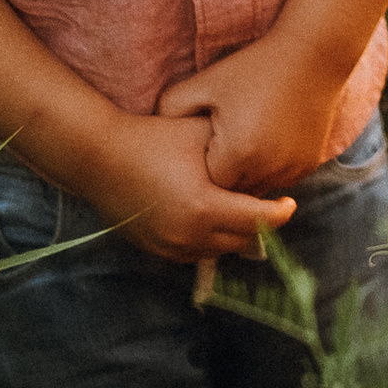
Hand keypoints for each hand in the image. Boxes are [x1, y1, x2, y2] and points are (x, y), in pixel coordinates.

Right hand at [79, 111, 298, 261]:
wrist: (99, 157)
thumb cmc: (152, 139)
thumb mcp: (199, 134)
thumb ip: (235, 148)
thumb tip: (266, 160)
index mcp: (204, 207)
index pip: (258, 220)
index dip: (279, 212)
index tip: (289, 202)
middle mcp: (189, 235)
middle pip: (242, 241)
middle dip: (259, 225)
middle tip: (267, 205)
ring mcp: (170, 247)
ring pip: (220, 250)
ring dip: (234, 234)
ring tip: (240, 210)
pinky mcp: (156, 250)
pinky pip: (195, 253)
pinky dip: (209, 240)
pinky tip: (211, 218)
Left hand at [155, 37, 354, 195]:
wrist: (313, 55)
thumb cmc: (252, 68)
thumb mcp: (205, 84)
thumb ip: (171, 109)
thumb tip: (157, 132)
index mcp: (238, 153)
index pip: (209, 186)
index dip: (202, 169)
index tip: (199, 150)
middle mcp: (268, 169)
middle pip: (234, 194)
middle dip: (223, 177)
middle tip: (215, 151)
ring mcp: (292, 170)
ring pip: (258, 190)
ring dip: (247, 177)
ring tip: (240, 147)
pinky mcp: (309, 165)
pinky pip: (280, 181)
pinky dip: (270, 170)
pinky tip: (264, 143)